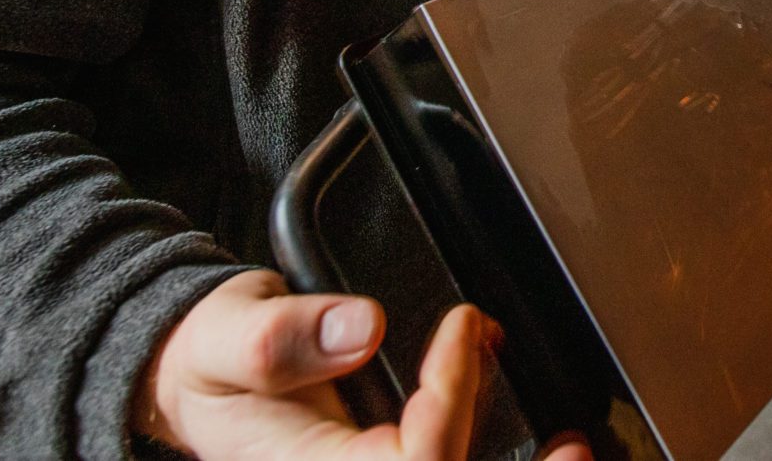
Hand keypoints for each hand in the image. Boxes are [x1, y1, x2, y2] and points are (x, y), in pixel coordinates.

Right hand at [138, 269, 591, 459]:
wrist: (197, 383)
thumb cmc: (212, 364)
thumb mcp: (223, 336)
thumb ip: (278, 335)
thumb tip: (361, 325)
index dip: (450, 397)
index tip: (462, 325)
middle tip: (569, 440)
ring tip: (574, 449)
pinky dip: (503, 456)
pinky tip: (553, 446)